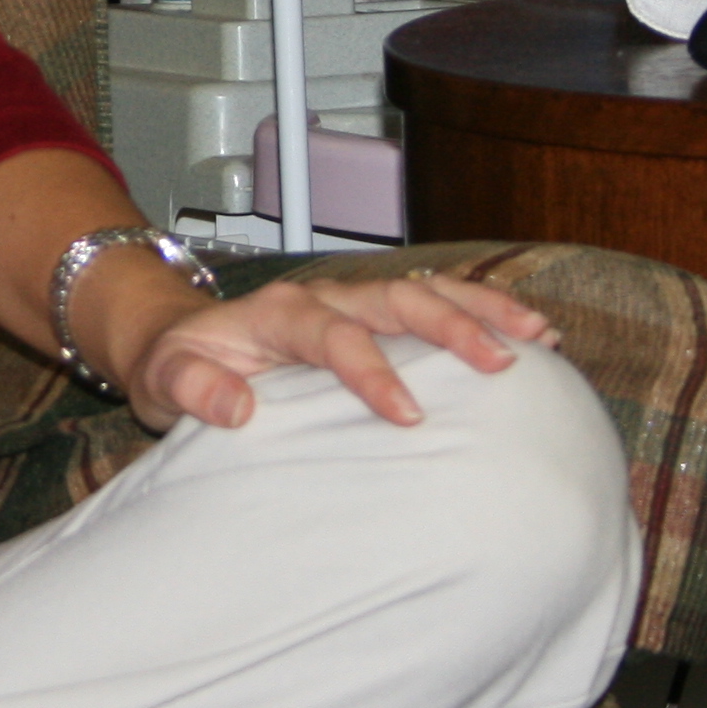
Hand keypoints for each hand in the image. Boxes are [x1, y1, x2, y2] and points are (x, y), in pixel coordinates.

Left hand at [109, 267, 549, 436]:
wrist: (179, 341)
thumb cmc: (177, 365)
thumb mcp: (165, 380)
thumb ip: (193, 390)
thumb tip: (238, 407)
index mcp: (278, 313)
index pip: (333, 335)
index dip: (371, 370)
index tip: (408, 414)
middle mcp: (324, 299)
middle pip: (396, 299)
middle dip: (451, 326)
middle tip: (500, 362)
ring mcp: (352, 305)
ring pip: (426, 293)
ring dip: (482, 311)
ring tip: (540, 335)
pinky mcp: (372, 320)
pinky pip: (432, 309)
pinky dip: (480, 316)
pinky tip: (529, 338)